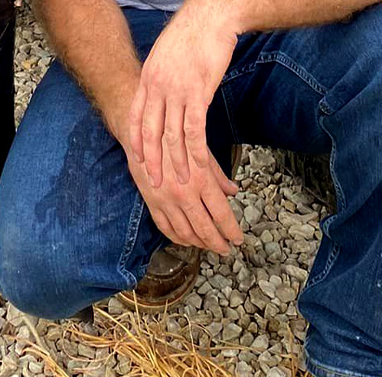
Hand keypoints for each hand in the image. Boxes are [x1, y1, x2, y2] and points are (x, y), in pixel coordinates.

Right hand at [125, 144, 242, 255]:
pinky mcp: (152, 202)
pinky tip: (186, 240)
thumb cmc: (175, 137)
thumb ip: (218, 174)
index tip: (238, 238)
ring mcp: (166, 200)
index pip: (222, 214)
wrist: (143, 132)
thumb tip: (233, 191)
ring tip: (208, 245)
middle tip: (226, 249)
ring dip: (199, 243)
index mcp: (201, 179)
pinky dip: (177, 238)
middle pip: (205, 229)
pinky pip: (165, 227)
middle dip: (218, 243)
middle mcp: (184, 193)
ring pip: (186, 233)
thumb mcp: (202, 151)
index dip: (232, 230)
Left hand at [128, 0, 238, 190]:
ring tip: (178, 183)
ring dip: (175, 162)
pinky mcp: (199, 91)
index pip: (137, 115)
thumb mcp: (167, 52)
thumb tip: (162, 90)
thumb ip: (162, 74)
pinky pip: (194, 129)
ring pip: (172, 135)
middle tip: (153, 183)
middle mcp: (158, 85)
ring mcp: (177, 89)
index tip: (136, 160)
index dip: (136, 140)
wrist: (212, 13)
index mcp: (149, 75)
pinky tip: (200, 166)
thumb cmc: (194, 31)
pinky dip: (196, 151)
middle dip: (151, 160)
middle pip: (150, 131)